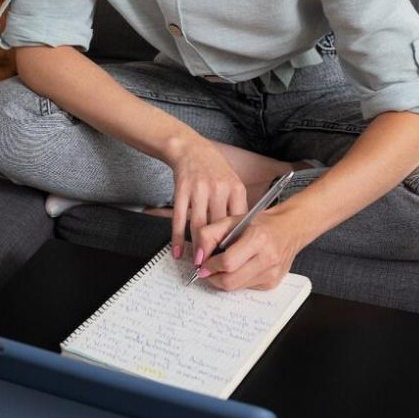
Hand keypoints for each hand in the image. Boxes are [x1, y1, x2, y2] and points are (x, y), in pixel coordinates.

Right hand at [164, 137, 248, 262]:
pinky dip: (178, 239)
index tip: (233, 261)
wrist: (190, 149)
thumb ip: (236, 207)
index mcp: (236, 189)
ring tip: (198, 265)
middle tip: (214, 268)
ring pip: (199, 227)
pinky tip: (178, 252)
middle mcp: (219, 189)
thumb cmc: (214, 169)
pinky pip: (180, 220)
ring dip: (198, 249)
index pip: (238, 223)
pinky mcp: (182, 191)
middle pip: (219, 228)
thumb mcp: (232, 183)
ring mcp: (199, 190)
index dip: (235, 244)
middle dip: (216, 251)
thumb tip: (240, 238)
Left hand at [194, 208, 305, 291]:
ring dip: (223, 279)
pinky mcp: (272, 283)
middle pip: (230, 281)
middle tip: (207, 270)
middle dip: (213, 277)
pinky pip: (245, 288)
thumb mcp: (232, 220)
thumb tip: (198, 257)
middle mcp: (268, 258)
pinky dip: (237, 280)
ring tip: (222, 267)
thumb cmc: (259, 223)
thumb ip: (209, 234)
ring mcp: (271, 273)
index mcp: (258, 238)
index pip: (227, 262)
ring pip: (236, 287)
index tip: (202, 263)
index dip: (210, 265)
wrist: (289, 229)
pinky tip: (239, 268)